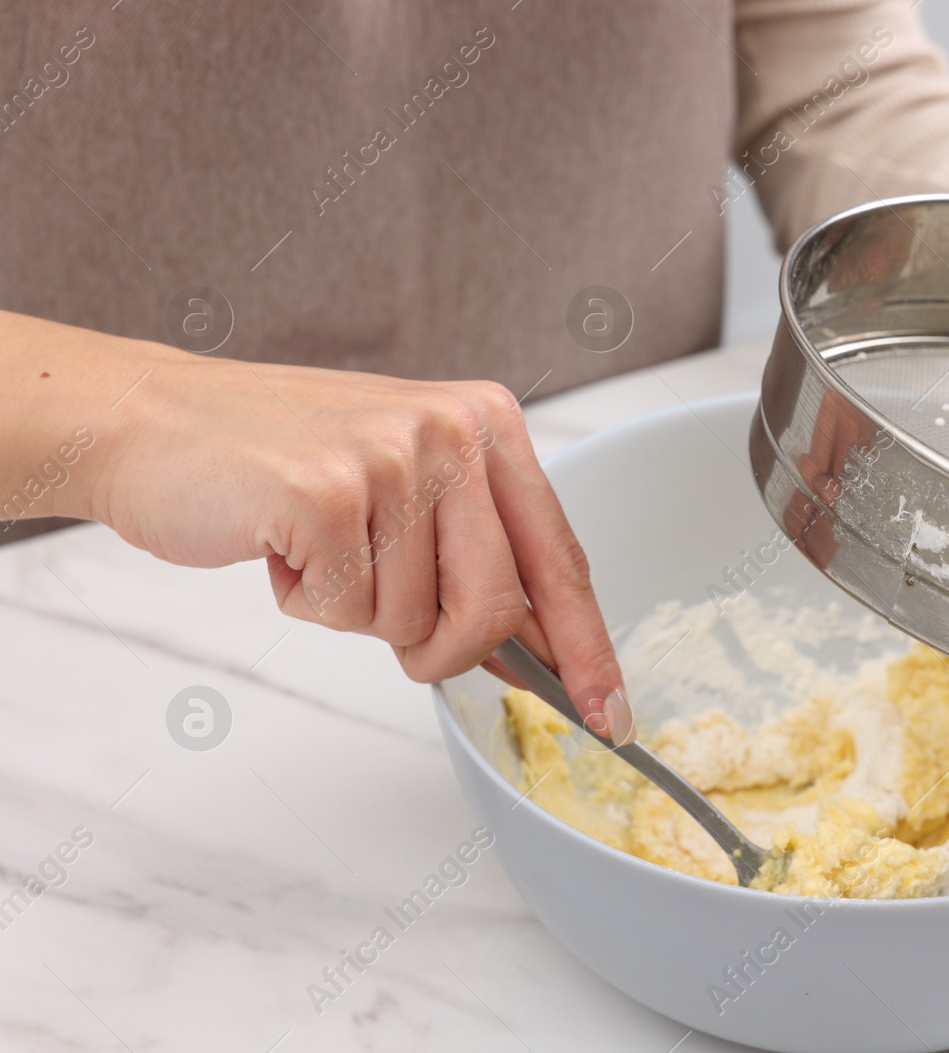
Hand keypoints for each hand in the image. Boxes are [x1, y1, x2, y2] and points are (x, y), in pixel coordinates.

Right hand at [91, 346, 633, 739]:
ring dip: (358, 613)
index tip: (611, 714)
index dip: (588, 649)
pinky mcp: (326, 492)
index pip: (561, 559)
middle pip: (496, 608)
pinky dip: (309, 602)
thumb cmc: (281, 461)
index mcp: (490, 424)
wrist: (151, 420)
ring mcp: (392, 457)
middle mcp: (454, 430)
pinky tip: (284, 546)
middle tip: (396, 632)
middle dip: (444, 650)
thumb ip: (476, 559)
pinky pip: (347, 613)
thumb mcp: (406, 489)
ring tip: (319, 548)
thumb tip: (537, 652)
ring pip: (415, 621)